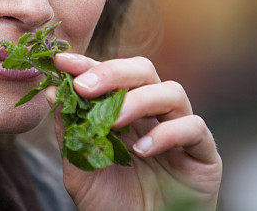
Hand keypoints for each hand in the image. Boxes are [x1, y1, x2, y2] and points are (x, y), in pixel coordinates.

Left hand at [45, 53, 221, 210]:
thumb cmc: (111, 206)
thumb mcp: (80, 169)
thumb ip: (70, 132)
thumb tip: (52, 92)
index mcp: (125, 112)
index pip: (110, 77)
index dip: (88, 65)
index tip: (62, 61)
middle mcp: (154, 115)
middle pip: (144, 71)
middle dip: (113, 72)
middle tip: (84, 86)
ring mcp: (181, 131)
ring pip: (172, 92)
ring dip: (139, 101)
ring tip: (113, 122)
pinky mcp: (204, 153)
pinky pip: (194, 127)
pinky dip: (168, 133)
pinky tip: (143, 150)